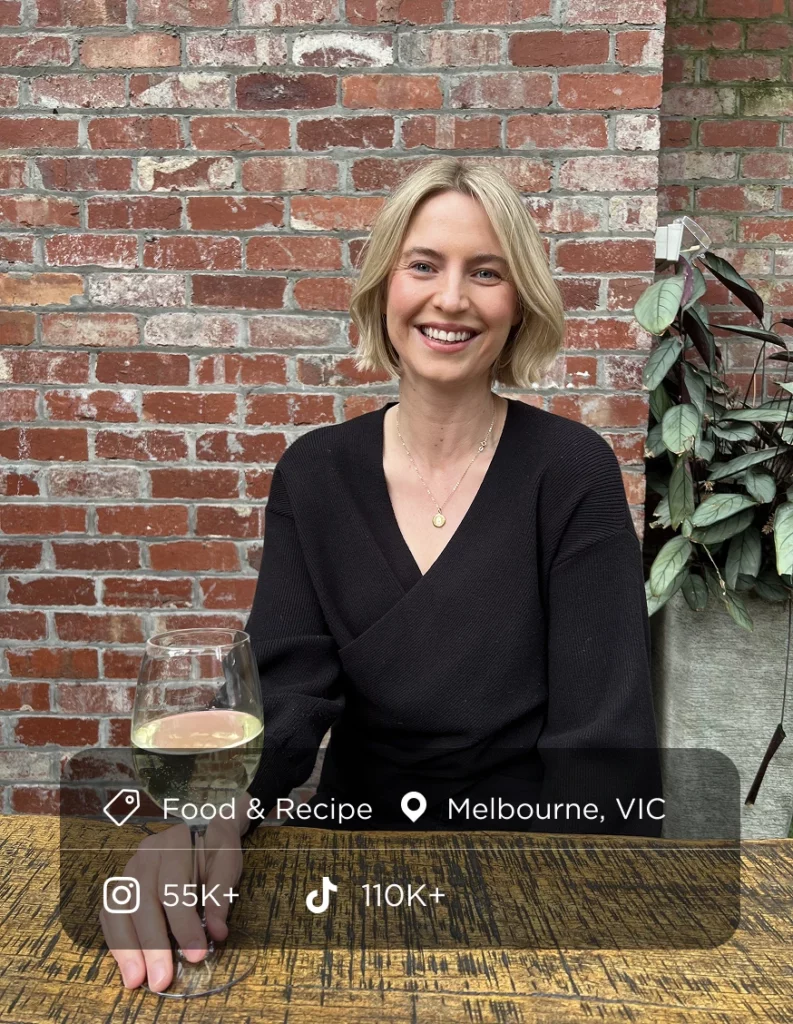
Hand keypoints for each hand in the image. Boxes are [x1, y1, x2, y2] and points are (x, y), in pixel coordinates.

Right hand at [99, 815, 244, 991]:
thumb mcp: (227, 864)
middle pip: (142, 901)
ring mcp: (129, 868)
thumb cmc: (215, 849)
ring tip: (136, 980)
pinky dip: (116, 941)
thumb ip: (220, 896)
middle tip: (160, 980)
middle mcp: (146, 854)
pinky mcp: (122, 884)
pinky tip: (126, 963)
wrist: (202, 829)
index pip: (174, 887)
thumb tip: (217, 933)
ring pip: (120, 909)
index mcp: (175, 842)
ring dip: (126, 948)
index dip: (183, 924)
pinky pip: (111, 914)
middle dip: (151, 944)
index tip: (195, 955)